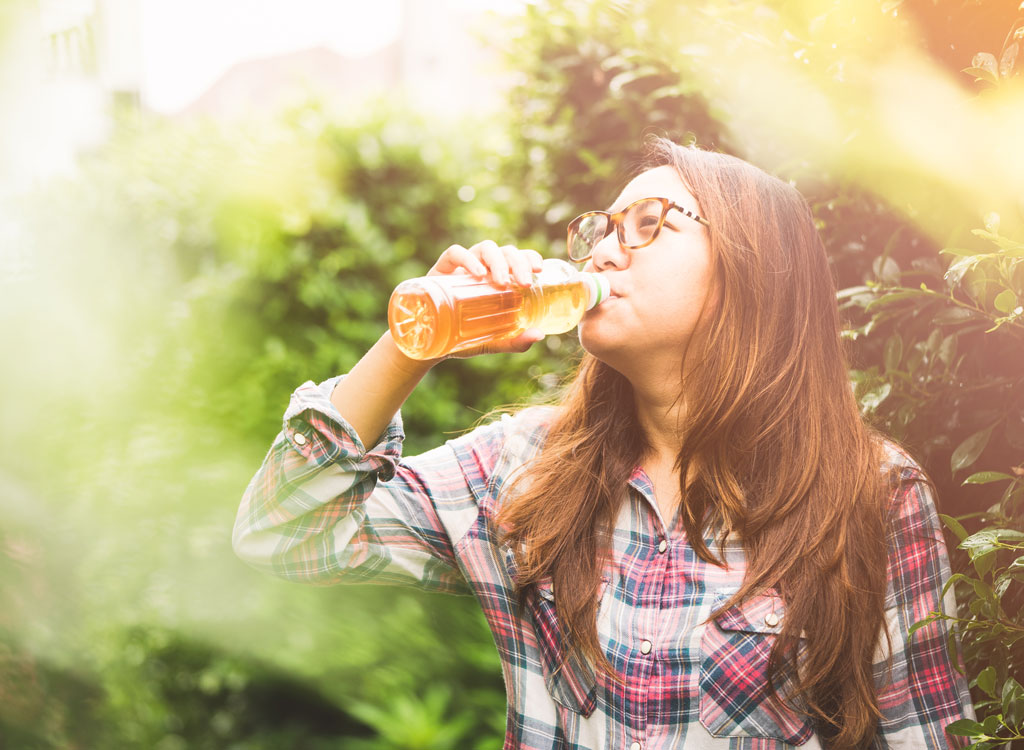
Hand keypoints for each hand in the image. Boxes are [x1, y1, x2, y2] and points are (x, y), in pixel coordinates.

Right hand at [427, 240, 546, 358]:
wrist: (429, 341)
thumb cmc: (464, 337)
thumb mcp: (493, 341)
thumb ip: (515, 341)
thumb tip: (538, 335)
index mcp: (500, 278)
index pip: (519, 258)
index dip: (530, 257)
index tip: (539, 270)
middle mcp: (485, 267)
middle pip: (506, 251)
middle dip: (518, 263)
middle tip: (525, 283)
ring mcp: (464, 266)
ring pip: (485, 247)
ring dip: (497, 261)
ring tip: (501, 282)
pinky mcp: (443, 267)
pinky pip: (455, 253)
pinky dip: (468, 259)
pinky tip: (477, 274)